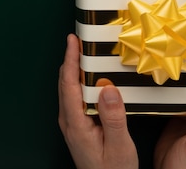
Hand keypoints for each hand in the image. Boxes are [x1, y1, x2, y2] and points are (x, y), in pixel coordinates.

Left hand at [58, 33, 137, 168]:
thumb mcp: (119, 146)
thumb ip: (114, 118)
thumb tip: (108, 89)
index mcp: (75, 123)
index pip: (69, 84)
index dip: (70, 60)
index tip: (72, 41)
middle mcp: (69, 121)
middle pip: (65, 82)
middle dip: (71, 59)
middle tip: (79, 39)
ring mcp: (72, 123)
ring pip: (69, 89)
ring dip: (74, 69)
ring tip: (82, 52)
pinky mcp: (78, 126)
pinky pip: (75, 96)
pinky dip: (80, 81)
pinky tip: (89, 77)